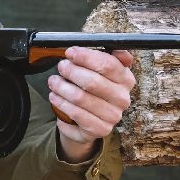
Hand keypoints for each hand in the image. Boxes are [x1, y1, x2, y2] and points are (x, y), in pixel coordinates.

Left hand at [48, 48, 134, 162]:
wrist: (88, 121)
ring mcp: (113, 116)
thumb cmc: (93, 90)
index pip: (108, 64)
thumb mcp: (101, 71)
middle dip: (72, 71)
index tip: (70, 53)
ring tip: (54, 82)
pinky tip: (55, 97)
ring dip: (62, 87)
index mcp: (126, 79)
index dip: (86, 57)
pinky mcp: (100, 129)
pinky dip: (62, 104)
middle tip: (61, 67)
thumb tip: (116, 49)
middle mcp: (123, 98)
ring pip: (81, 98)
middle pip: (92, 81)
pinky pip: (76, 114)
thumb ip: (106, 57)